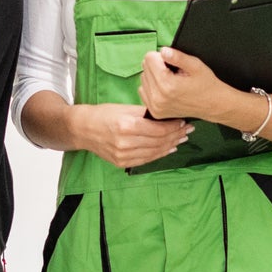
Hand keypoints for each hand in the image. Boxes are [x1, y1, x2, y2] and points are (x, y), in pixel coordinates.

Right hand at [75, 103, 192, 167]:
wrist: (83, 129)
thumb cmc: (104, 114)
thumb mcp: (125, 108)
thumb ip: (145, 113)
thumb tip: (166, 115)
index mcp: (126, 125)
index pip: (158, 130)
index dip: (173, 127)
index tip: (183, 121)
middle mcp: (125, 142)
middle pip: (158, 142)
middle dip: (175, 136)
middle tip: (187, 130)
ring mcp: (123, 155)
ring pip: (154, 152)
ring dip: (170, 146)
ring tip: (181, 139)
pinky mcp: (122, 162)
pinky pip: (146, 160)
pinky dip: (159, 154)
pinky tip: (168, 149)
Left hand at [140, 48, 228, 122]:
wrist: (213, 105)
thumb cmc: (206, 84)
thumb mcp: (196, 65)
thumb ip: (178, 57)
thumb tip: (163, 51)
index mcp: (167, 85)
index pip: (149, 58)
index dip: (161, 56)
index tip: (172, 61)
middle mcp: (158, 98)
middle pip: (145, 68)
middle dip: (157, 65)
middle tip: (173, 71)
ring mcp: (156, 107)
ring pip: (143, 79)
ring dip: (154, 76)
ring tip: (170, 80)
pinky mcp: (155, 112)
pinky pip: (143, 91)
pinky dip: (152, 87)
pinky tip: (165, 88)